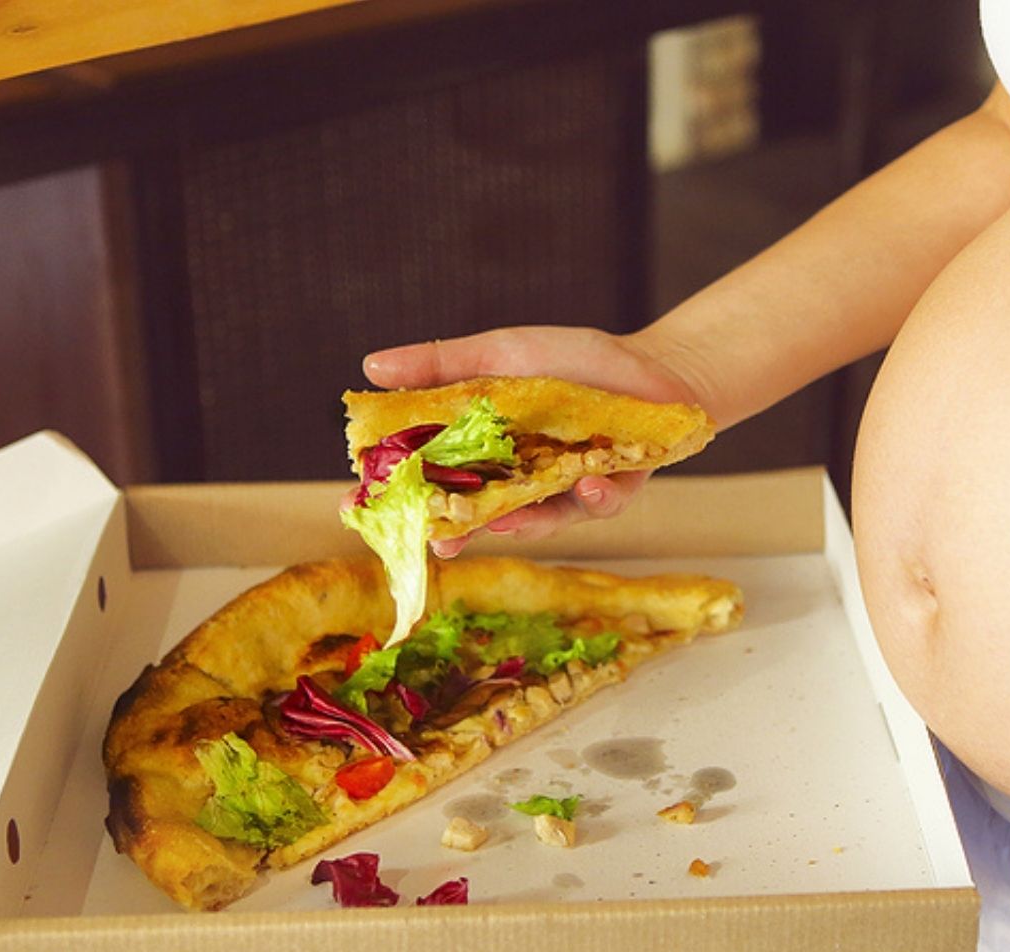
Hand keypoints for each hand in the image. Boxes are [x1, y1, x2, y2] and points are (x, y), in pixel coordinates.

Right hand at [363, 326, 707, 555]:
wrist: (653, 365)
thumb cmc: (573, 359)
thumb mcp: (501, 354)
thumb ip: (441, 367)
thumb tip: (372, 366)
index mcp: (485, 450)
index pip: (429, 479)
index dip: (395, 496)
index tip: (356, 506)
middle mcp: (519, 480)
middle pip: (475, 515)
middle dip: (452, 530)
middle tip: (436, 540)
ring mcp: (562, 492)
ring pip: (535, 521)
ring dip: (522, 523)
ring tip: (505, 521)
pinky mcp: (611, 494)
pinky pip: (596, 505)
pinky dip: (592, 495)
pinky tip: (589, 482)